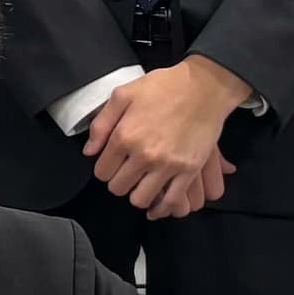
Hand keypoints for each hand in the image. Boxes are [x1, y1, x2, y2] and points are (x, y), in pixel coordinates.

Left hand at [86, 56, 249, 215]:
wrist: (204, 88)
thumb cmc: (162, 87)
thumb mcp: (123, 95)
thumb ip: (101, 124)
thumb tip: (89, 152)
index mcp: (124, 136)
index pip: (102, 171)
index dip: (104, 169)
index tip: (112, 163)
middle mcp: (144, 155)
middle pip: (118, 188)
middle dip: (119, 182)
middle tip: (127, 172)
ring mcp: (168, 165)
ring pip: (141, 199)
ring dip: (138, 194)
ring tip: (142, 184)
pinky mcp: (189, 171)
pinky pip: (172, 201)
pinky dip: (162, 207)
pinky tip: (158, 203)